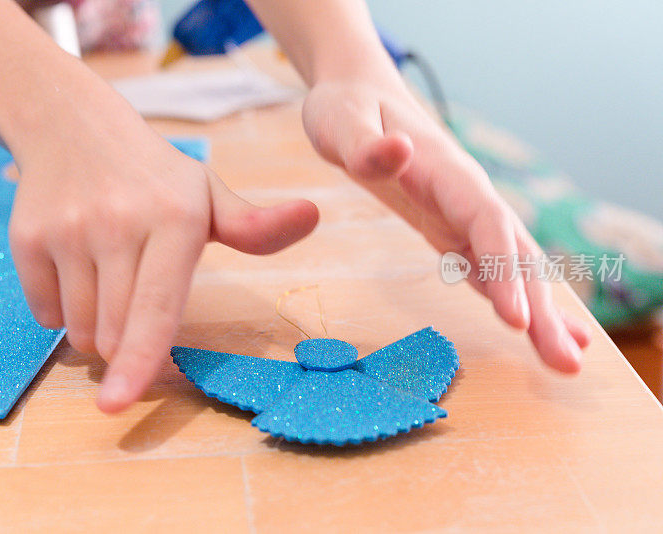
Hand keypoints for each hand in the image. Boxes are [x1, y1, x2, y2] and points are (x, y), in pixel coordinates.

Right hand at [8, 101, 317, 412]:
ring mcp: (67, 230)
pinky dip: (59, 309)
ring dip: (93, 329)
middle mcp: (118, 223)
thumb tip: (313, 217)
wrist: (73, 126)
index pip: (157, 307)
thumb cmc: (153, 176)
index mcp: (176, 218)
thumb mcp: (207, 195)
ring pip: (78, 331)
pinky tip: (73, 266)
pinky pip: (43, 313)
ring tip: (106, 277)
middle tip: (133, 298)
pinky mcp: (26, 239)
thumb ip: (254, 226)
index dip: (139, 360)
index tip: (119, 403)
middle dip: (125, 344)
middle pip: (113, 333)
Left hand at [302, 70, 590, 371]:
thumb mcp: (341, 123)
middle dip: (540, 308)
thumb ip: (366, 145)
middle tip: (566, 365)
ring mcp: (460, 210)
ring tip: (567, 359)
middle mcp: (464, 193)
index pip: (486, 222)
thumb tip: (401, 152)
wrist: (357, 94)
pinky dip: (510, 295)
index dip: (503, 270)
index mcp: (445, 169)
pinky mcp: (447, 224)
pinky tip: (529, 326)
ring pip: (509, 262)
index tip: (516, 319)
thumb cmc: (345, 109)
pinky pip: (486, 264)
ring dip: (538, 310)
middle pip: (513, 252)